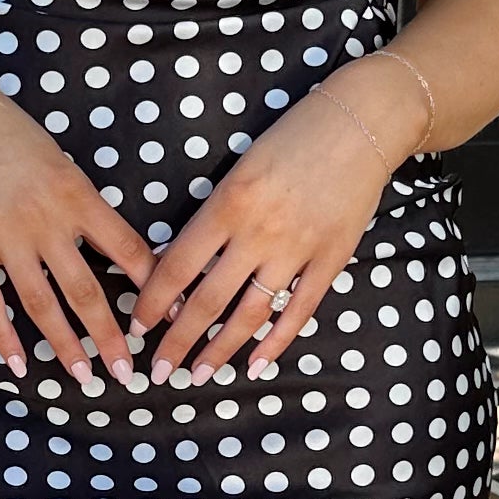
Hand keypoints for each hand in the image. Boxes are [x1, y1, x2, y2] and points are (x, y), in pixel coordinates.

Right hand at [0, 42, 156, 383]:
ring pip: (42, 304)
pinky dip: (4, 336)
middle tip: (131, 374)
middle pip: (87, 290)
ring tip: (85, 377)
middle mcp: (45, 221)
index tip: (169, 316)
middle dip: (111, 336)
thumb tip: (113, 247)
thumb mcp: (59, 159)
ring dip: (65, 345)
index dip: (152, 286)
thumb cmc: (8, 132)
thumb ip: (82, 204)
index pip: (127, 249)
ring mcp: (4, 238)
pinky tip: (19, 364)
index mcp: (76, 194)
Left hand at [129, 56, 425, 381]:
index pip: (178, 266)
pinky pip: (299, 310)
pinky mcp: (332, 259)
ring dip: (221, 350)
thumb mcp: (241, 167)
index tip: (137, 326)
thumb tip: (177, 259)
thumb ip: (213, 214)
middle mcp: (260, 232)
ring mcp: (299, 249)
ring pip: (250, 313)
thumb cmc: (293, 137)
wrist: (361, 123)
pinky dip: (276, 342)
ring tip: (199, 375)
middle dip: (178, 341)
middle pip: (208, 300)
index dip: (153, 302)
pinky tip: (256, 366)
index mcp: (228, 203)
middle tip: (159, 372)